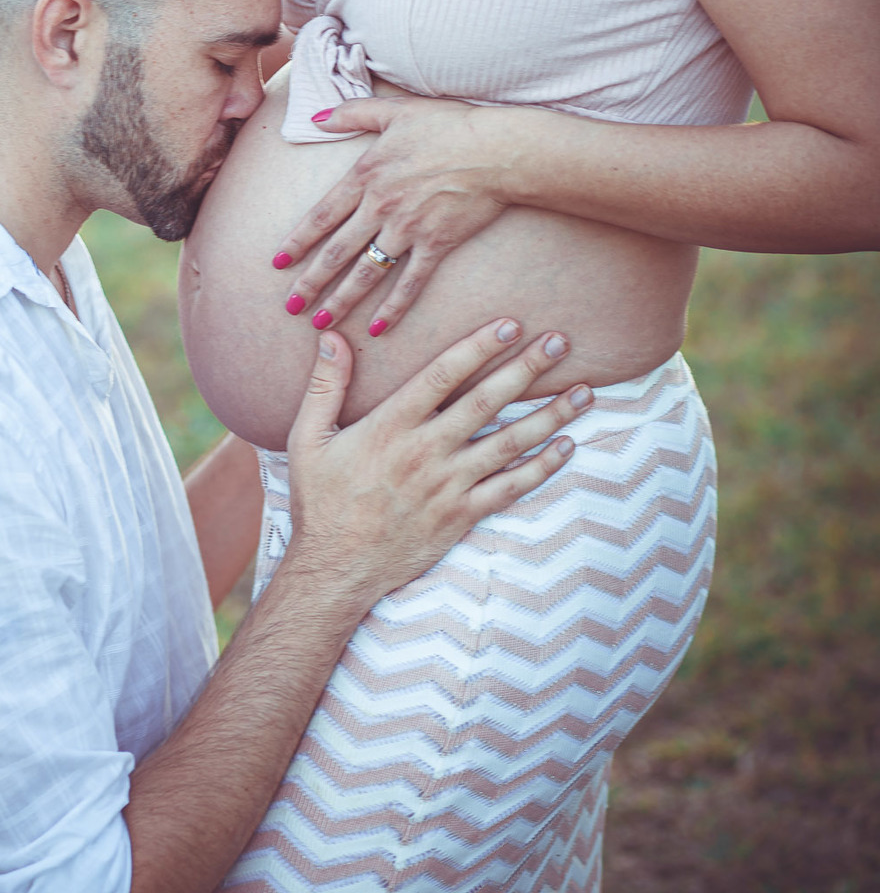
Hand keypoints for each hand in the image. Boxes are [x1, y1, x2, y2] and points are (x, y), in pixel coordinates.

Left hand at [274, 95, 531, 335]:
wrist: (496, 150)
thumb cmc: (448, 125)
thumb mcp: (394, 110)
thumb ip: (351, 112)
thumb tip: (315, 116)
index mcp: (366, 176)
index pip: (322, 215)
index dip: (298, 241)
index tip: (278, 263)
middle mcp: (380, 207)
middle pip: (337, 251)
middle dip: (311, 281)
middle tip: (290, 305)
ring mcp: (407, 229)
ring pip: (366, 272)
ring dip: (341, 300)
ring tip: (321, 323)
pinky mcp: (436, 245)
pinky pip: (409, 283)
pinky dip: (392, 307)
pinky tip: (376, 328)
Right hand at [284, 320, 585, 615]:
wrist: (335, 569)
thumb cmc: (321, 500)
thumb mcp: (308, 439)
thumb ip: (324, 385)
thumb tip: (331, 336)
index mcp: (390, 426)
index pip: (442, 375)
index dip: (479, 347)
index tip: (510, 323)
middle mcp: (426, 451)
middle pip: (487, 401)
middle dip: (527, 368)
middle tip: (561, 342)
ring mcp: (448, 485)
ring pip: (509, 443)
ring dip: (550, 415)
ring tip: (585, 391)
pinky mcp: (462, 516)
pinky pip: (510, 488)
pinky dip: (542, 467)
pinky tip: (567, 446)